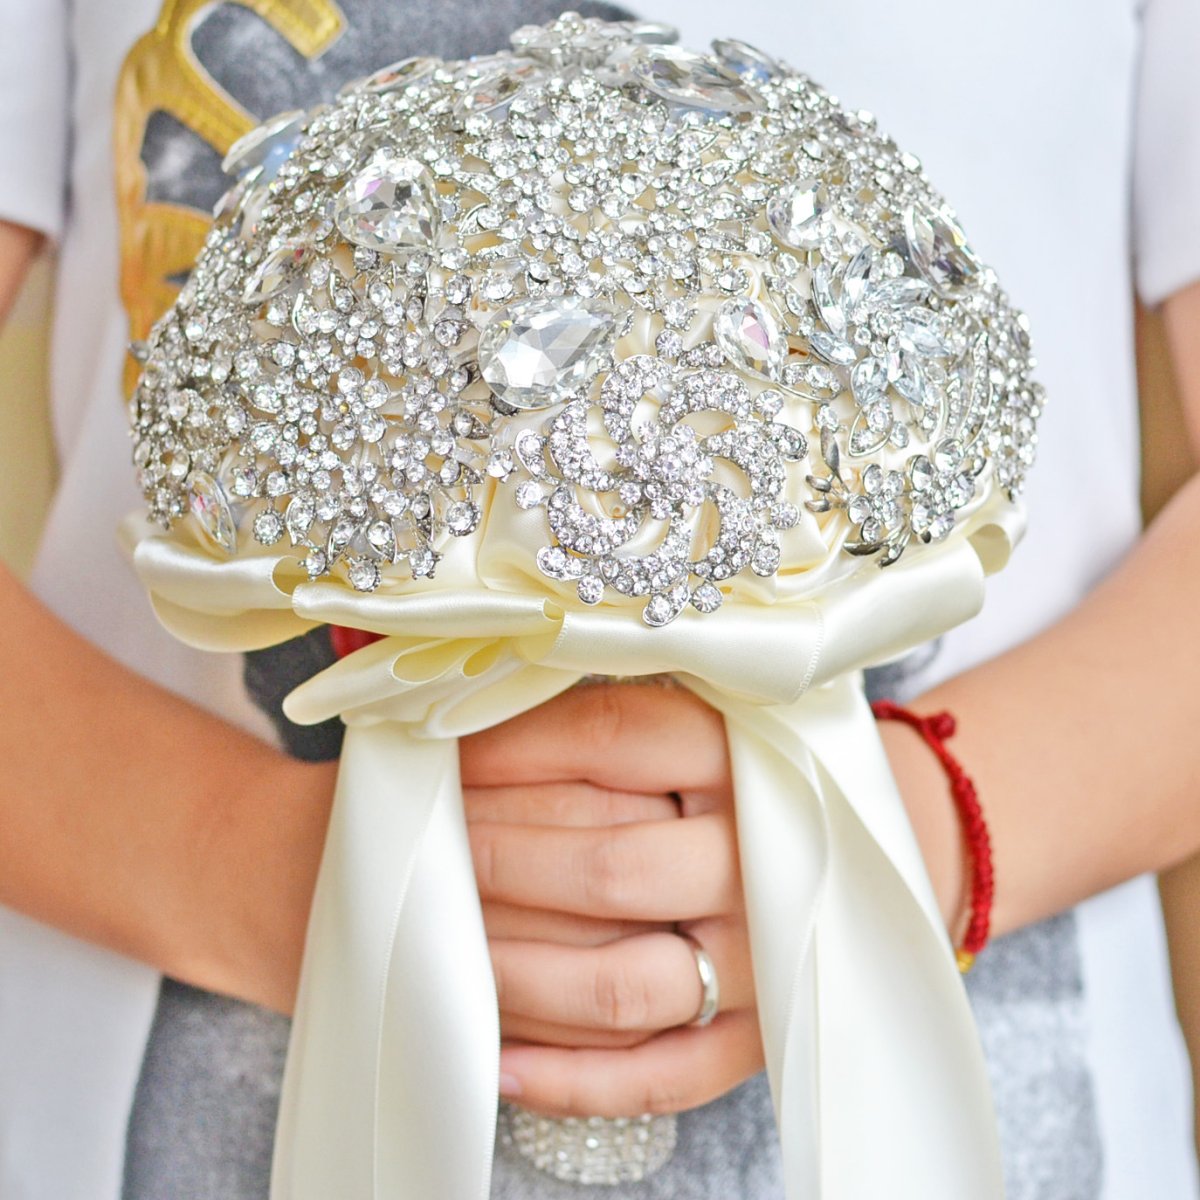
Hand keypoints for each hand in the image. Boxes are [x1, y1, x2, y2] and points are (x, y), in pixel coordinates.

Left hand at [460, 681, 763, 1116]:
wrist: (855, 847)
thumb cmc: (737, 780)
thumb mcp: (688, 723)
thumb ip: (595, 725)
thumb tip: (462, 724)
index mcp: (742, 760)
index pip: (609, 741)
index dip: (511, 751)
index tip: (447, 759)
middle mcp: (758, 863)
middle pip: (605, 871)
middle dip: (495, 863)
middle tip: (433, 851)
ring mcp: (761, 962)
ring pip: (613, 988)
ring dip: (510, 974)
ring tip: (441, 949)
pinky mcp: (756, 1039)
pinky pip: (654, 1078)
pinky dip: (566, 1080)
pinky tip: (495, 1062)